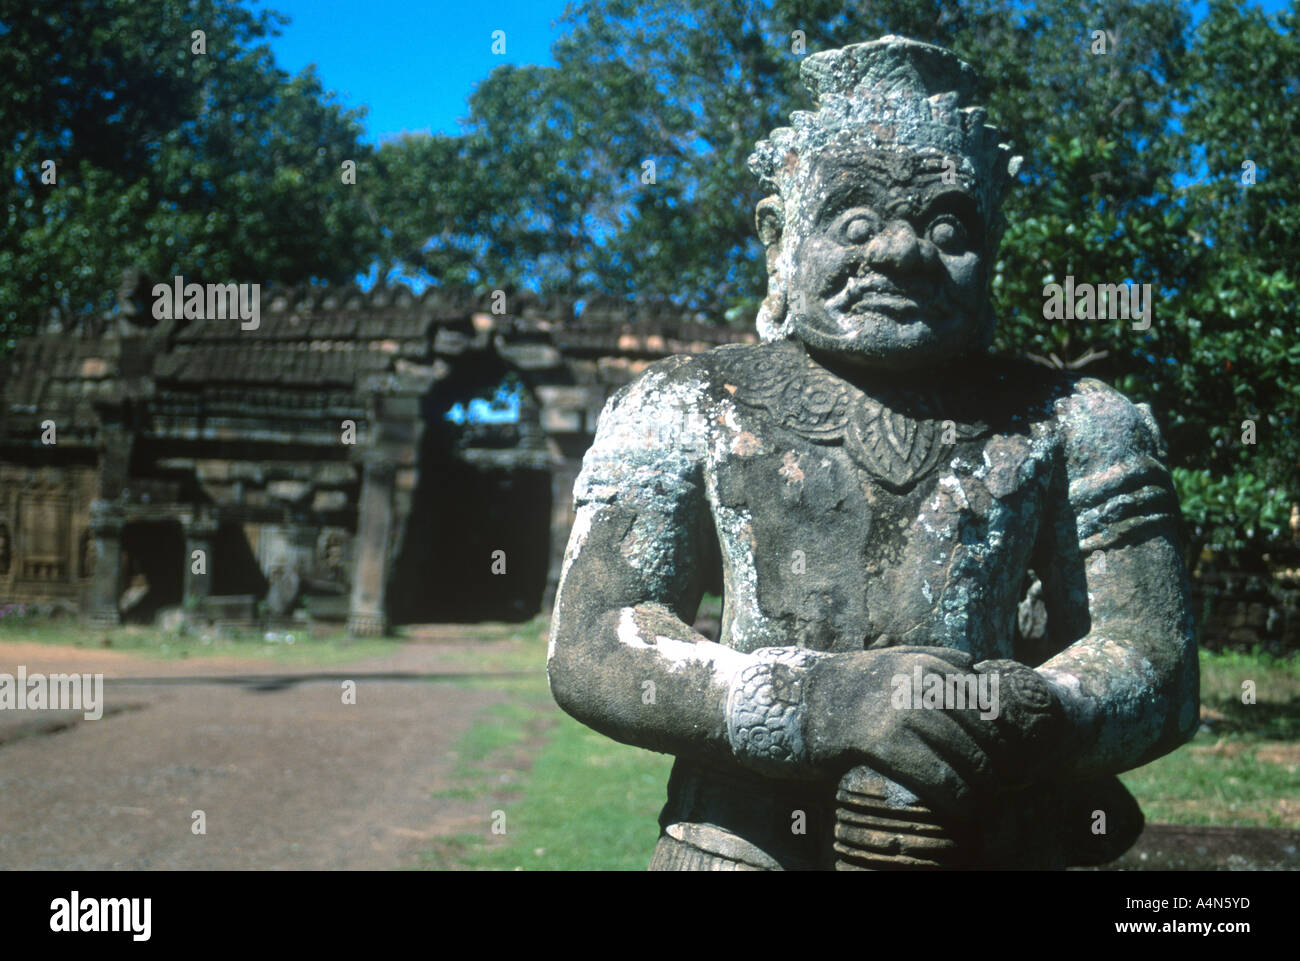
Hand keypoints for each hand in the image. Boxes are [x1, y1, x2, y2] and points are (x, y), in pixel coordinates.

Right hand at [801, 647, 1060, 819]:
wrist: (806, 698)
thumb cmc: (858, 682)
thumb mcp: (899, 656)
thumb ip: (939, 656)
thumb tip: (978, 667)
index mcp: (930, 663)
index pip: (985, 703)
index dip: (1004, 735)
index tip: (1010, 757)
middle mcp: (921, 684)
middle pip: (980, 732)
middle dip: (998, 764)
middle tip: (1003, 786)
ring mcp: (904, 713)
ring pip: (965, 757)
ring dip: (983, 786)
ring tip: (987, 802)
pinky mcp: (885, 743)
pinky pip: (938, 777)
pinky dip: (958, 799)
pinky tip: (965, 812)